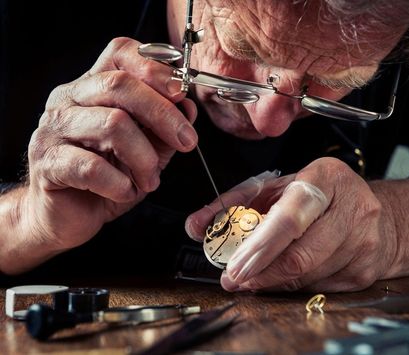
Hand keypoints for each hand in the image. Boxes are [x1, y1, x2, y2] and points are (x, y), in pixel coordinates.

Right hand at [25, 37, 196, 257]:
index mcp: (93, 88)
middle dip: (163, 114)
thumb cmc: (106, 178)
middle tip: (186, 141)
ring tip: (150, 180)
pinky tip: (125, 191)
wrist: (68, 215)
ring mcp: (54, 129)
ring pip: (112, 123)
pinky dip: (119, 183)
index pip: (121, 53)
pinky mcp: (48, 162)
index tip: (182, 94)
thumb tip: (189, 108)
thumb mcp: (146, 150)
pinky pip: (91, 166)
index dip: (156, 68)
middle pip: (120, 85)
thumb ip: (165, 128)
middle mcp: (69, 99)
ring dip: (144, 157)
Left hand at [186, 157, 408, 291]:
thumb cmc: (320, 195)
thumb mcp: (278, 187)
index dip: (259, 247)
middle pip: (301, 255)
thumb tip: (196, 226)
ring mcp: (364, 241)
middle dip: (261, 273)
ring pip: (308, 276)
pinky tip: (286, 275)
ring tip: (256, 276)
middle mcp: (352, 207)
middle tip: (236, 279)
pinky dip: (295, 285)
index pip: (290, 217)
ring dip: (274, 281)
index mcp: (326, 177)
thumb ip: (234, 204)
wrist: (380, 214)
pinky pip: (320, 287)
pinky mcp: (366, 269)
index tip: (234, 266)